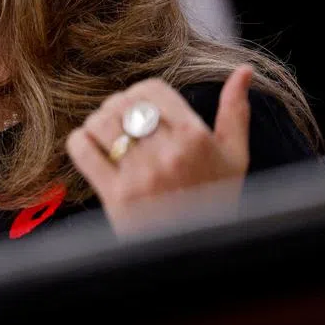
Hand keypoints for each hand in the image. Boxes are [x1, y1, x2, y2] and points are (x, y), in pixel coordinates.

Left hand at [66, 65, 253, 235]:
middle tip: (122, 123)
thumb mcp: (235, 157)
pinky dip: (81, 142)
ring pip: (100, 122)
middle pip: (122, 104)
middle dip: (117, 108)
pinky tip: (93, 150)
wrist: (196, 254)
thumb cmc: (215, 200)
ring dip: (98, 124)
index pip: (151, 90)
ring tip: (108, 137)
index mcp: (197, 139)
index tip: (141, 108)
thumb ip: (235, 112)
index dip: (140, 94)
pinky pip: (82, 149)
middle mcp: (168, 155)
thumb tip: (243, 71)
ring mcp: (140, 176)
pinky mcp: (115, 196)